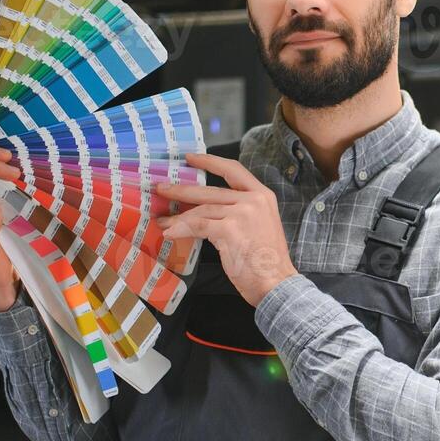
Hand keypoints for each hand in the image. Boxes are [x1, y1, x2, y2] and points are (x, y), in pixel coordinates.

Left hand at [155, 153, 297, 306]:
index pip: (233, 170)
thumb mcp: (258, 226)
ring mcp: (242, 214)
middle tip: (162, 189)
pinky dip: (181, 229)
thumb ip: (238, 213)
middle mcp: (253, 200)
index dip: (210, 162)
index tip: (191, 158)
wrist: (276, 282)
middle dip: (183, 190)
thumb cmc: (266, 261)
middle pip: (210, 190)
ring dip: (178, 216)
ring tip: (163, 221)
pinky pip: (198, 226)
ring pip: (202, 209)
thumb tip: (204, 211)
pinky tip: (170, 234)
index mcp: (262, 196)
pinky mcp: (230, 229)